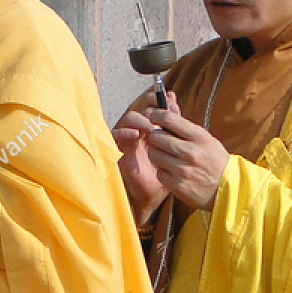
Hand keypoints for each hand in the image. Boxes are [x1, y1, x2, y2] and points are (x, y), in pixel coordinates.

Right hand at [113, 93, 173, 223]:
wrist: (154, 193)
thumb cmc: (165, 170)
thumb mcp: (173, 148)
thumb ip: (174, 128)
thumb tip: (176, 105)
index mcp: (153, 126)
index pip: (153, 105)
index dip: (160, 99)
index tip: (172, 101)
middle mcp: (139, 129)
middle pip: (141, 107)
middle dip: (151, 105)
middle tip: (161, 108)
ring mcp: (128, 138)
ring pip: (128, 119)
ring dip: (140, 119)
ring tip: (151, 126)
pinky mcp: (118, 149)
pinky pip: (115, 136)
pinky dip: (124, 132)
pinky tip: (136, 134)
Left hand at [144, 102, 229, 211]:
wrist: (226, 189)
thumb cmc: (214, 161)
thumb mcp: (207, 140)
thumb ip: (186, 128)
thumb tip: (165, 112)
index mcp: (199, 138)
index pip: (169, 119)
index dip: (156, 115)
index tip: (153, 116)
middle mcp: (190, 153)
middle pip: (156, 136)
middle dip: (156, 136)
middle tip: (161, 139)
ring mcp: (182, 170)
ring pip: (154, 154)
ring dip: (157, 153)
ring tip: (167, 156)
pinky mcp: (177, 185)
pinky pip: (159, 172)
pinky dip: (162, 170)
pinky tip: (172, 170)